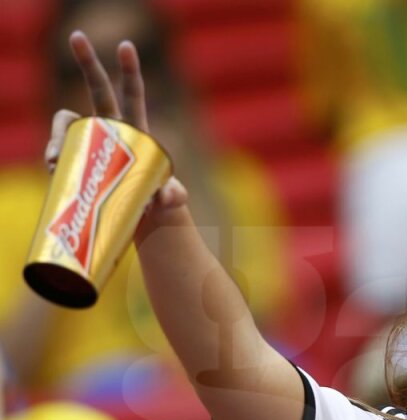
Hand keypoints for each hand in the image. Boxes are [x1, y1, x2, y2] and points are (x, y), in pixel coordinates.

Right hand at [44, 32, 186, 212]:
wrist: (135, 219)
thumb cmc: (156, 203)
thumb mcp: (170, 199)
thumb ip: (174, 196)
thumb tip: (164, 195)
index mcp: (135, 131)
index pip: (133, 94)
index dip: (130, 70)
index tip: (125, 45)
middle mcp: (111, 130)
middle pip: (98, 90)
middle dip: (88, 61)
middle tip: (75, 35)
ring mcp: (89, 141)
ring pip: (69, 122)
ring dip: (60, 134)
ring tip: (57, 160)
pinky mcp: (74, 158)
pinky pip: (58, 149)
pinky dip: (54, 156)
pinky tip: (55, 170)